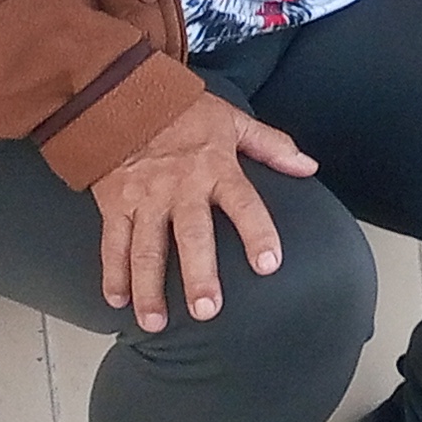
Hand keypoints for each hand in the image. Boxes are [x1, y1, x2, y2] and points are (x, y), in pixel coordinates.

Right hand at [93, 92, 317, 332]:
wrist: (123, 98)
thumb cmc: (186, 113)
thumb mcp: (234, 121)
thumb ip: (272, 146)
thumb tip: (309, 166)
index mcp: (216, 169)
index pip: (244, 204)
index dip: (257, 234)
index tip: (269, 265)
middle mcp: (180, 188)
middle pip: (191, 237)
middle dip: (198, 275)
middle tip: (207, 311)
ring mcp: (144, 199)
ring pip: (146, 250)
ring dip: (149, 289)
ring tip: (156, 323)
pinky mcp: (114, 205)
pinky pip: (111, 244)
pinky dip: (112, 274)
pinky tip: (117, 302)